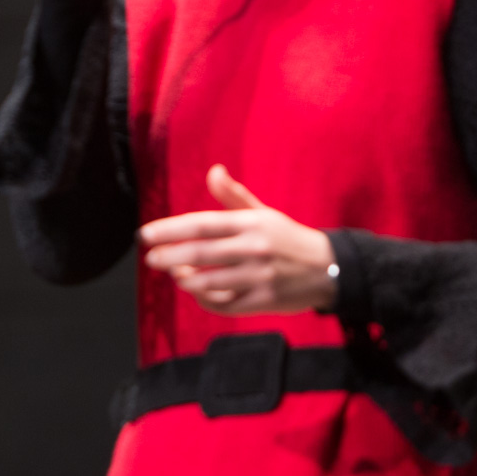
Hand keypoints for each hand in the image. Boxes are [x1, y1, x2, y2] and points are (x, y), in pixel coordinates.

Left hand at [140, 164, 337, 315]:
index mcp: (250, 223)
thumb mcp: (264, 213)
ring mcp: (259, 277)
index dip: (169, 229)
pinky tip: (196, 292)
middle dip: (169, 256)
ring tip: (173, 274)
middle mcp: (254, 249)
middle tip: (150, 258)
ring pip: (210, 282)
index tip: (145, 234)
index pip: (201, 224)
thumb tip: (213, 171)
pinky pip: (226, 304)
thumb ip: (234, 196)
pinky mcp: (265, 301)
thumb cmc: (288, 238)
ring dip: (185, 279)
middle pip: (200, 253)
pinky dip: (206, 300)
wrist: (331, 269)